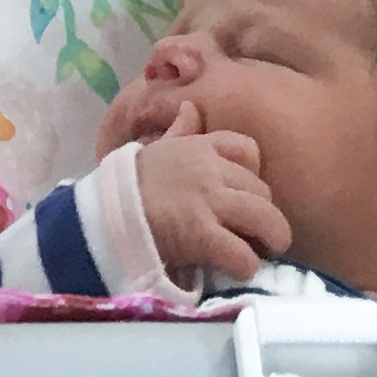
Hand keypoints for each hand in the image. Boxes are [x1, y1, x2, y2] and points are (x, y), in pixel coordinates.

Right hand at [134, 104, 289, 282]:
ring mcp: (210, 202)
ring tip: (262, 253)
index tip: (246, 194)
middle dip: (265, 215)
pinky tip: (238, 269)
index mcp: (201, 147)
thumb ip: (179, 129)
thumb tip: (190, 107)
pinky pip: (243, 254)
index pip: (249, 149)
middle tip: (257, 233)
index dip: (254, 175)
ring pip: (266, 219)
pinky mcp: (203, 235)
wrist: (106, 213)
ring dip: (271, 240)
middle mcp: (213, 171)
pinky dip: (247, 266)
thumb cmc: (130, 183)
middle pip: (263, 191)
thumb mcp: (156, 148)